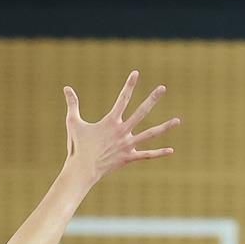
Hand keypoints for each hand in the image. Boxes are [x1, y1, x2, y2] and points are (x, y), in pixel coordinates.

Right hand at [62, 71, 179, 187]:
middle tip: (163, 88)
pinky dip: (159, 153)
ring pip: (150, 134)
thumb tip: (66, 88)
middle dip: (152, 99)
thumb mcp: (73, 123)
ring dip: (164, 127)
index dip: (129, 85)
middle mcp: (122, 131)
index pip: (123, 98)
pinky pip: (147, 155)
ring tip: (178, 120)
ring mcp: (127, 145)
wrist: (82, 170)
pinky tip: (171, 150)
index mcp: (111, 121)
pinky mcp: (129, 158)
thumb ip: (72, 104)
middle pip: (141, 111)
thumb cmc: (76, 146)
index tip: (136, 73)